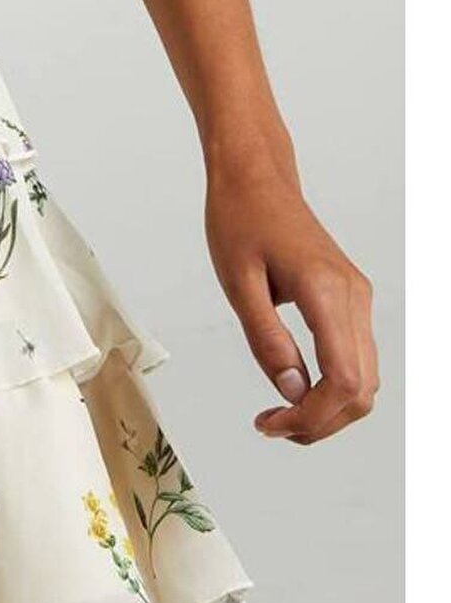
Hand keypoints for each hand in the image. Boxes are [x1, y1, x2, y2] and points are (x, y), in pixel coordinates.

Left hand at [204, 139, 378, 445]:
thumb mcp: (238, 282)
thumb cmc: (239, 219)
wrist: (255, 177)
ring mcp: (357, 297)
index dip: (312, 417)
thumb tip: (291, 393)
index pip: (342, 380)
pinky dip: (331, 385)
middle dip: (320, 422)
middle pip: (361, 390)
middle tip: (272, 425)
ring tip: (279, 413)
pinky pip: (355, 358)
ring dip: (327, 408)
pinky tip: (295, 387)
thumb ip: (266, 340)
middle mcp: (354, 296)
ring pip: (365, 379)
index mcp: (325, 290)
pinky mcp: (351, 299)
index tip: (272, 424)